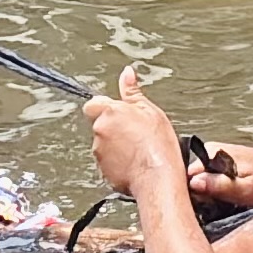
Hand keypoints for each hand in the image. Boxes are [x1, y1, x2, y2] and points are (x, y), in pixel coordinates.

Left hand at [84, 66, 179, 194]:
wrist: (157, 178)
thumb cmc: (157, 147)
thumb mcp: (151, 111)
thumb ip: (133, 91)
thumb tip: (127, 74)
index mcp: (110, 112)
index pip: (94, 103)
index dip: (106, 108)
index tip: (120, 113)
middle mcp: (100, 131)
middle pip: (101, 124)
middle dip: (114, 127)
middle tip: (135, 132)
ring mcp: (99, 151)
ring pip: (104, 144)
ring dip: (116, 145)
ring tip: (138, 149)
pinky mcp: (102, 170)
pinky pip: (108, 162)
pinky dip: (118, 162)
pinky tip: (135, 162)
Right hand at [187, 142, 252, 208]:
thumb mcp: (244, 189)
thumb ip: (219, 185)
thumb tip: (194, 183)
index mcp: (211, 154)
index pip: (185, 176)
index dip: (191, 194)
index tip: (205, 206)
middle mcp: (207, 151)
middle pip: (189, 178)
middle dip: (198, 194)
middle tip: (217, 205)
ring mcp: (210, 155)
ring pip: (197, 179)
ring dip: (205, 193)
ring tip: (222, 201)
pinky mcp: (215, 161)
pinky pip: (205, 178)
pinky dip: (212, 189)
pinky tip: (223, 195)